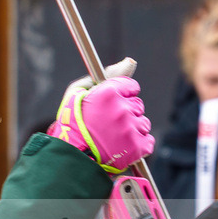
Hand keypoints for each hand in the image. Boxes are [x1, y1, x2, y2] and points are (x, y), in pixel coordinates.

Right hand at [48, 58, 153, 173]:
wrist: (69, 156)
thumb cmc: (71, 122)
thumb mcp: (80, 91)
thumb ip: (106, 75)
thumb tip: (131, 62)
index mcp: (109, 92)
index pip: (131, 87)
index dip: (122, 96)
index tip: (111, 106)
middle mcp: (121, 109)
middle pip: (138, 105)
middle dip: (127, 113)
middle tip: (109, 124)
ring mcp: (130, 129)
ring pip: (144, 124)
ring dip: (133, 129)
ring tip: (115, 138)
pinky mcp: (136, 148)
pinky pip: (148, 143)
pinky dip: (139, 146)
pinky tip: (123, 147)